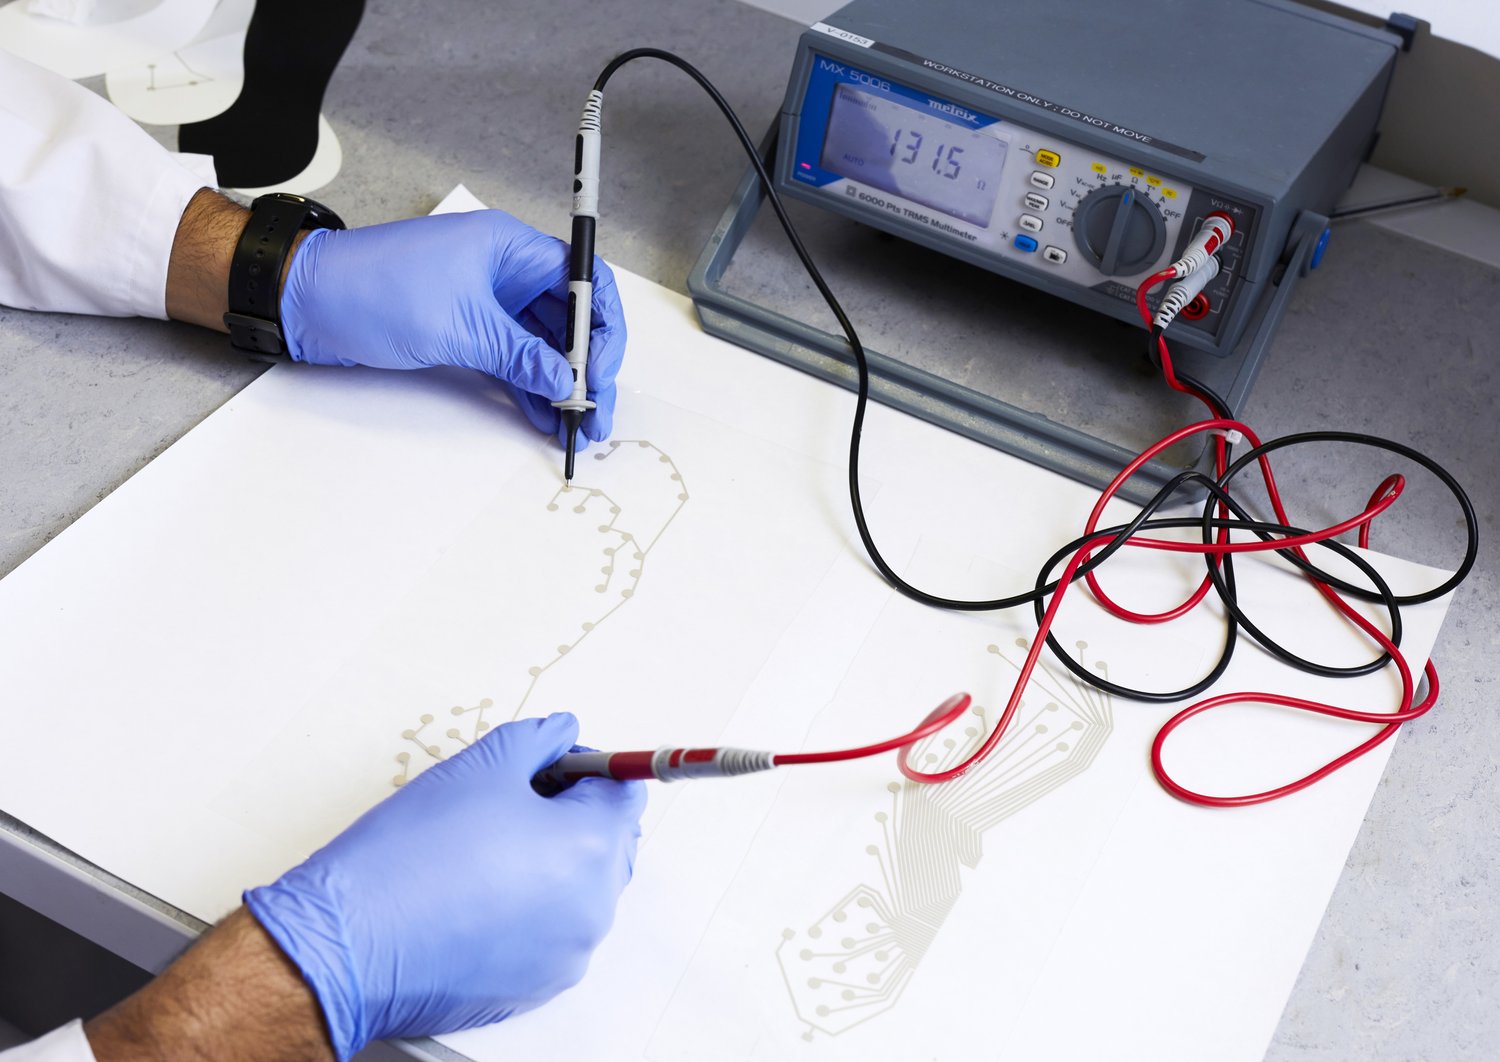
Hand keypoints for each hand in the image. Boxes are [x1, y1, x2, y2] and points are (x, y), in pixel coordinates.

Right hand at [245, 713, 645, 1059]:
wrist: (349, 945)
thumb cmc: (411, 853)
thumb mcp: (479, 766)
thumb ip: (538, 740)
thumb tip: (564, 732)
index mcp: (590, 847)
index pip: (624, 793)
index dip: (587, 769)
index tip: (545, 766)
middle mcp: (593, 907)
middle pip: (609, 842)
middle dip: (573, 814)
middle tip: (511, 802)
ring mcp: (568, 954)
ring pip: (580, 890)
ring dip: (551, 862)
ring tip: (486, 849)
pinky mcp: (536, 986)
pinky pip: (551, 932)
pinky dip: (530, 909)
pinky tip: (477, 894)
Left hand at [279, 210, 625, 447]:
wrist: (308, 300)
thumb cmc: (374, 290)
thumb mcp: (460, 328)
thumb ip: (521, 357)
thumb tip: (567, 382)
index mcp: (510, 247)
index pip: (584, 281)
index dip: (604, 327)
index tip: (603, 371)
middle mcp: (505, 269)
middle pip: (569, 317)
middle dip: (586, 366)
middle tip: (595, 411)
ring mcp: (486, 299)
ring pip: (542, 342)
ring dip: (560, 383)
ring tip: (574, 425)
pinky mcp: (465, 326)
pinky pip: (513, 356)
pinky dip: (529, 385)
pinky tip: (542, 415)